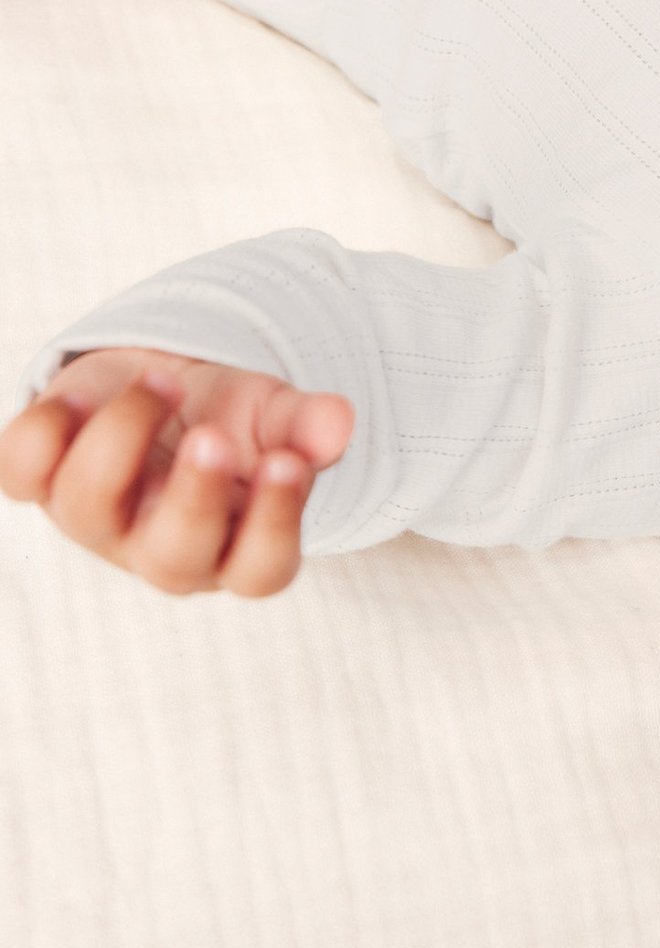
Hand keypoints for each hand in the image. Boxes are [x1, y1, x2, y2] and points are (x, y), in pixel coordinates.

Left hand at [0, 347, 354, 597]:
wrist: (157, 387)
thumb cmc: (226, 419)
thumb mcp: (274, 417)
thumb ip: (306, 425)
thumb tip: (338, 424)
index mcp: (233, 545)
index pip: (260, 569)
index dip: (275, 524)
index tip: (288, 463)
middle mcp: (160, 548)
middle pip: (172, 560)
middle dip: (192, 497)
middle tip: (213, 436)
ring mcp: (95, 520)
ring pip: (86, 504)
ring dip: (125, 430)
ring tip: (164, 378)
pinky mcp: (41, 482)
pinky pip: (20, 470)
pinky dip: (46, 426)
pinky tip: (85, 391)